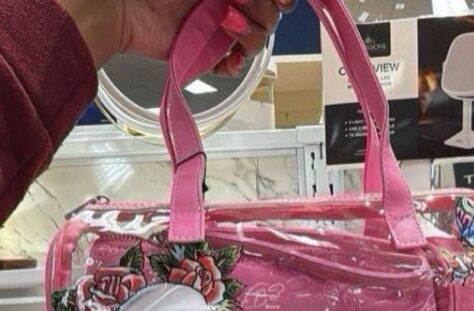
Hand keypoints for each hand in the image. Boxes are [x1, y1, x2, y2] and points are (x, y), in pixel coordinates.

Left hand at [60, 0, 292, 71]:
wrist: (120, 5)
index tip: (278, 0)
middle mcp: (227, 2)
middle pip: (268, 16)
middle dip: (261, 12)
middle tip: (238, 4)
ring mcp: (217, 29)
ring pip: (254, 42)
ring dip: (248, 36)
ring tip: (225, 26)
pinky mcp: (204, 54)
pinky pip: (231, 66)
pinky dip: (234, 65)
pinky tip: (230, 59)